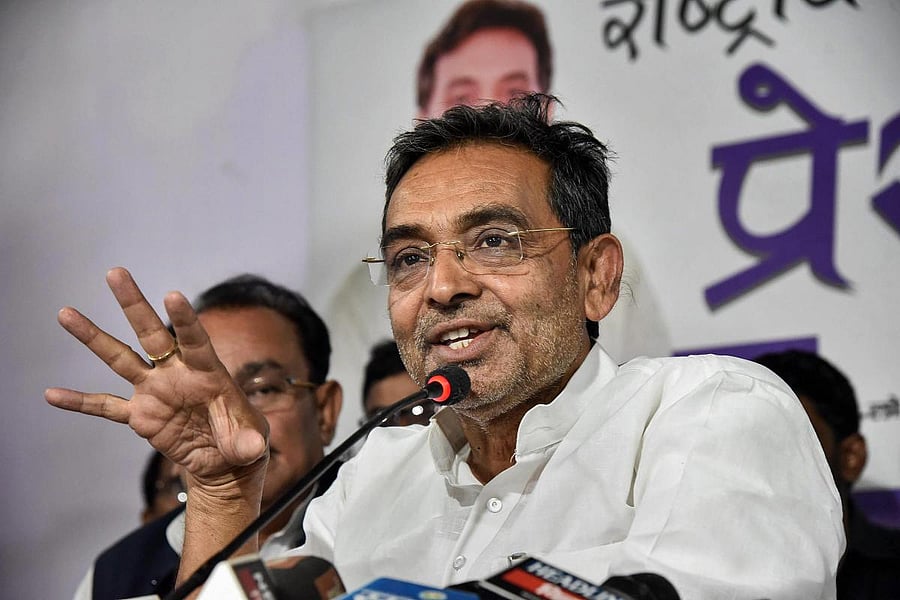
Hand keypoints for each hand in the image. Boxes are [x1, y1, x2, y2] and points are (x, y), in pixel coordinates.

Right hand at [45, 268, 268, 489]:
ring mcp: (155, 391)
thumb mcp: (251, 443)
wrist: (223, 461)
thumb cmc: (242, 441)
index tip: (171, 295)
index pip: (195, 340)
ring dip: (94, 337)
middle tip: (115, 272)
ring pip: (121, 358)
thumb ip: (248, 442)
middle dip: (135, 304)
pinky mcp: (140, 415)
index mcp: (208, 372)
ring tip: (66, 313)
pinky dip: (80, 402)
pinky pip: (106, 407)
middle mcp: (178, 374)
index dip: (184, 319)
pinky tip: (52, 394)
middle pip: (152, 334)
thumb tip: (252, 450)